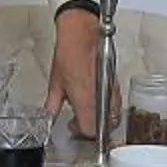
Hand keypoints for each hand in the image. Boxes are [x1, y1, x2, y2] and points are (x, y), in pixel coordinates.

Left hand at [46, 7, 107, 138]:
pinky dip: (108, 107)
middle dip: (93, 129)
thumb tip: (49, 117)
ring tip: (88, 111)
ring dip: (102, 120)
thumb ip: (52, 105)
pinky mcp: (116, 83)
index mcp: (85, 101)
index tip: (73, 126)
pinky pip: (116, 103)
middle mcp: (102, 98)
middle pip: (105, 128)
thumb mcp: (55, 83)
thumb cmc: (70, 53)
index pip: (90, 130)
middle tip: (80, 121)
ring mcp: (112, 91)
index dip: (81, 132)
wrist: (82, 33)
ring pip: (113, 117)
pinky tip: (96, 100)